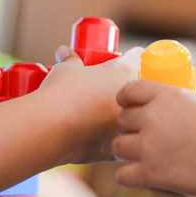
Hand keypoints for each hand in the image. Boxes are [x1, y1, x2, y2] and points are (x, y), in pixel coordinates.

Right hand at [39, 45, 142, 163]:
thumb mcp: (64, 71)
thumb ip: (70, 61)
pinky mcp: (124, 144)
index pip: (138, 55)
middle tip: (122, 93)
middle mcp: (134, 95)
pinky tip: (110, 139)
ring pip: (140, 117)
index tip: (131, 59)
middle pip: (144, 89)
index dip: (133, 56)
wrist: (50, 127)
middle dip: (136, 91)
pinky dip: (120, 140)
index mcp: (123, 70)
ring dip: (133, 117)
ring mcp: (131, 121)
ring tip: (115, 119)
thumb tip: (64, 52)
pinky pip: (128, 142)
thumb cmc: (59, 93)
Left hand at [113, 81, 195, 196]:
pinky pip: (122, 175)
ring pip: (117, 147)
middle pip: (122, 119)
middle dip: (130, 128)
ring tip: (142, 156)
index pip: (129, 89)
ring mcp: (149, 146)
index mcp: (168, 95)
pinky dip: (130, 177)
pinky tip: (141, 176)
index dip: (126, 98)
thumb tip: (193, 101)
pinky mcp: (150, 173)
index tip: (130, 105)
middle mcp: (153, 118)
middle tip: (143, 135)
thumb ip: (193, 102)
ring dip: (127, 152)